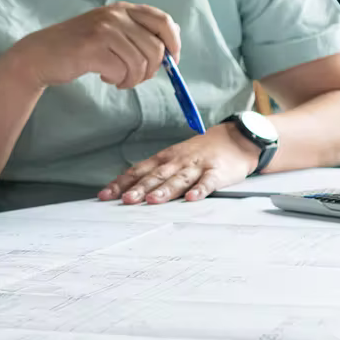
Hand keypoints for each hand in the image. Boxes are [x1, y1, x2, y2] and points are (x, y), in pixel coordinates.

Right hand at [11, 2, 180, 89]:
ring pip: (140, 64)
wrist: (40, 54)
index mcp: (123, 9)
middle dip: (150, 71)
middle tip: (134, 77)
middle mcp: (116, 15)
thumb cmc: (78, 48)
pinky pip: (121, 72)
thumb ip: (137, 33)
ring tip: (117, 78)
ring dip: (132, 79)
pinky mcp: (92, 48)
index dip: (173, 43)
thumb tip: (172, 43)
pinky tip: (104, 76)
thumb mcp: (110, 31)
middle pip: (156, 48)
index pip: (163, 21)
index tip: (171, 61)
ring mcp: (104, 30)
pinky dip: (117, 80)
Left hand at [98, 123, 259, 203]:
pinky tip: (192, 198)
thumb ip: (153, 172)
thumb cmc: (200, 152)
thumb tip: (126, 186)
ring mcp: (197, 166)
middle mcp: (177, 162)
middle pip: (156, 176)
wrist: (234, 139)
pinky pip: (207, 182)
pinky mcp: (216, 172)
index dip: (122, 183)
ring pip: (178, 179)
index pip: (139, 171)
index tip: (105, 195)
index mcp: (165, 159)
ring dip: (165, 190)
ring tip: (153, 200)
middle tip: (125, 200)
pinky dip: (199, 190)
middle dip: (140, 188)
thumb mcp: (174, 158)